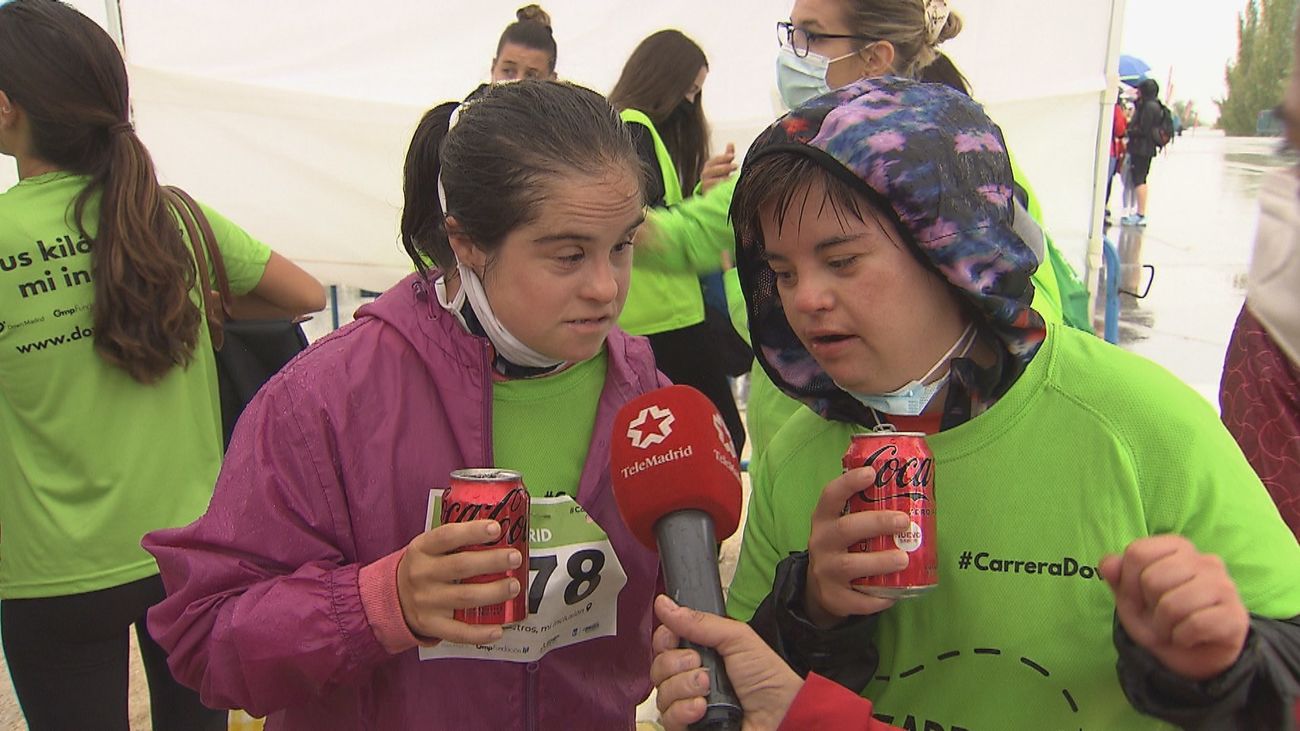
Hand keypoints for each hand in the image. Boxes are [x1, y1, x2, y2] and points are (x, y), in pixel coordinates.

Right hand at [396, 519, 522, 645]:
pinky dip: (480, 633)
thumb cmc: (423, 568)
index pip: (447, 536)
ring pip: (465, 598)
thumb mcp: (428, 549)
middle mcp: (422, 574)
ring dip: (494, 592)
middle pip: (461, 566)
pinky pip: (458, 632)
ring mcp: (426, 602)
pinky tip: (499, 629)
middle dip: (492, 561)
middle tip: (515, 558)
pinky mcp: (430, 625)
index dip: (472, 532)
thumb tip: (500, 534)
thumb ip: (455, 542)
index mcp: (422, 550)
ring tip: (514, 586)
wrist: (392, 599)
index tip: (496, 528)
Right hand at [651, 595, 801, 730]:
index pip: (664, 643)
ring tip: (708, 689)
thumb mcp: (736, 638)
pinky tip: (702, 710)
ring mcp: (687, 703)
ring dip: (684, 688)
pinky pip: (667, 719)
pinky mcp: (688, 726)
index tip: (674, 638)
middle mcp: (689, 677)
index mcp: (700, 652)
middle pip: (658, 667)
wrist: (781, 714)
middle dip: (677, 664)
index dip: (665, 639)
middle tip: (701, 666)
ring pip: (661, 693)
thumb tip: (664, 604)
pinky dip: (684, 711)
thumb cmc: (767, 677)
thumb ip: (699, 622)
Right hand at [700, 143, 736, 193]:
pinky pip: (711, 192)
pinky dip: (719, 189)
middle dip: (723, 167)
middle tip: (735, 166)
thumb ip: (727, 156)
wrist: (715, 194)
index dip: (723, 158)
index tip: (732, 156)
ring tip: (733, 178)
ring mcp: (705, 185)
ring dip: (721, 179)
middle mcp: (705, 175)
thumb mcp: (725, 166)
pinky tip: (727, 188)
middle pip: (710, 170)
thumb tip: (730, 143)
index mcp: (709, 166)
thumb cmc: (720, 178)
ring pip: (710, 182)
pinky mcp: (707, 195)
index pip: (714, 160)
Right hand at [804, 468, 907, 627]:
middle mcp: (821, 542)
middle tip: (904, 522)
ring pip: (851, 565)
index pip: (831, 496)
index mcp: (824, 520)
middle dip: (877, 523)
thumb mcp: (842, 525)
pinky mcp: (833, 597)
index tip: (872, 473)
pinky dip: (879, 598)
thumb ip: (865, 512)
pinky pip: (857, 600)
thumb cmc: (843, 547)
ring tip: (904, 558)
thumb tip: (913, 495)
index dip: (849, 483)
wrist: (819, 587)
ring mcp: (825, 571)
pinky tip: (895, 593)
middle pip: (845, 529)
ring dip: (880, 561)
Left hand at [1099, 535, 1248, 680]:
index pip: (1138, 552)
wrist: (1190, 657)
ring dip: (1165, 626)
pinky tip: (1189, 638)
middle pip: (1152, 579)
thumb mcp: (1130, 598)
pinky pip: (1195, 624)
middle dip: (1149, 606)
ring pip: (1173, 604)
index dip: (1128, 582)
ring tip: (1173, 628)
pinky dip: (1183, 637)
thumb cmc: (1159, 619)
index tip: (1140, 597)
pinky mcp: (1236, 615)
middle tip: (1160, 616)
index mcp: (1177, 547)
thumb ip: (1118, 577)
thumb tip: (1108, 563)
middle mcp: (1205, 560)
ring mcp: (1225, 586)